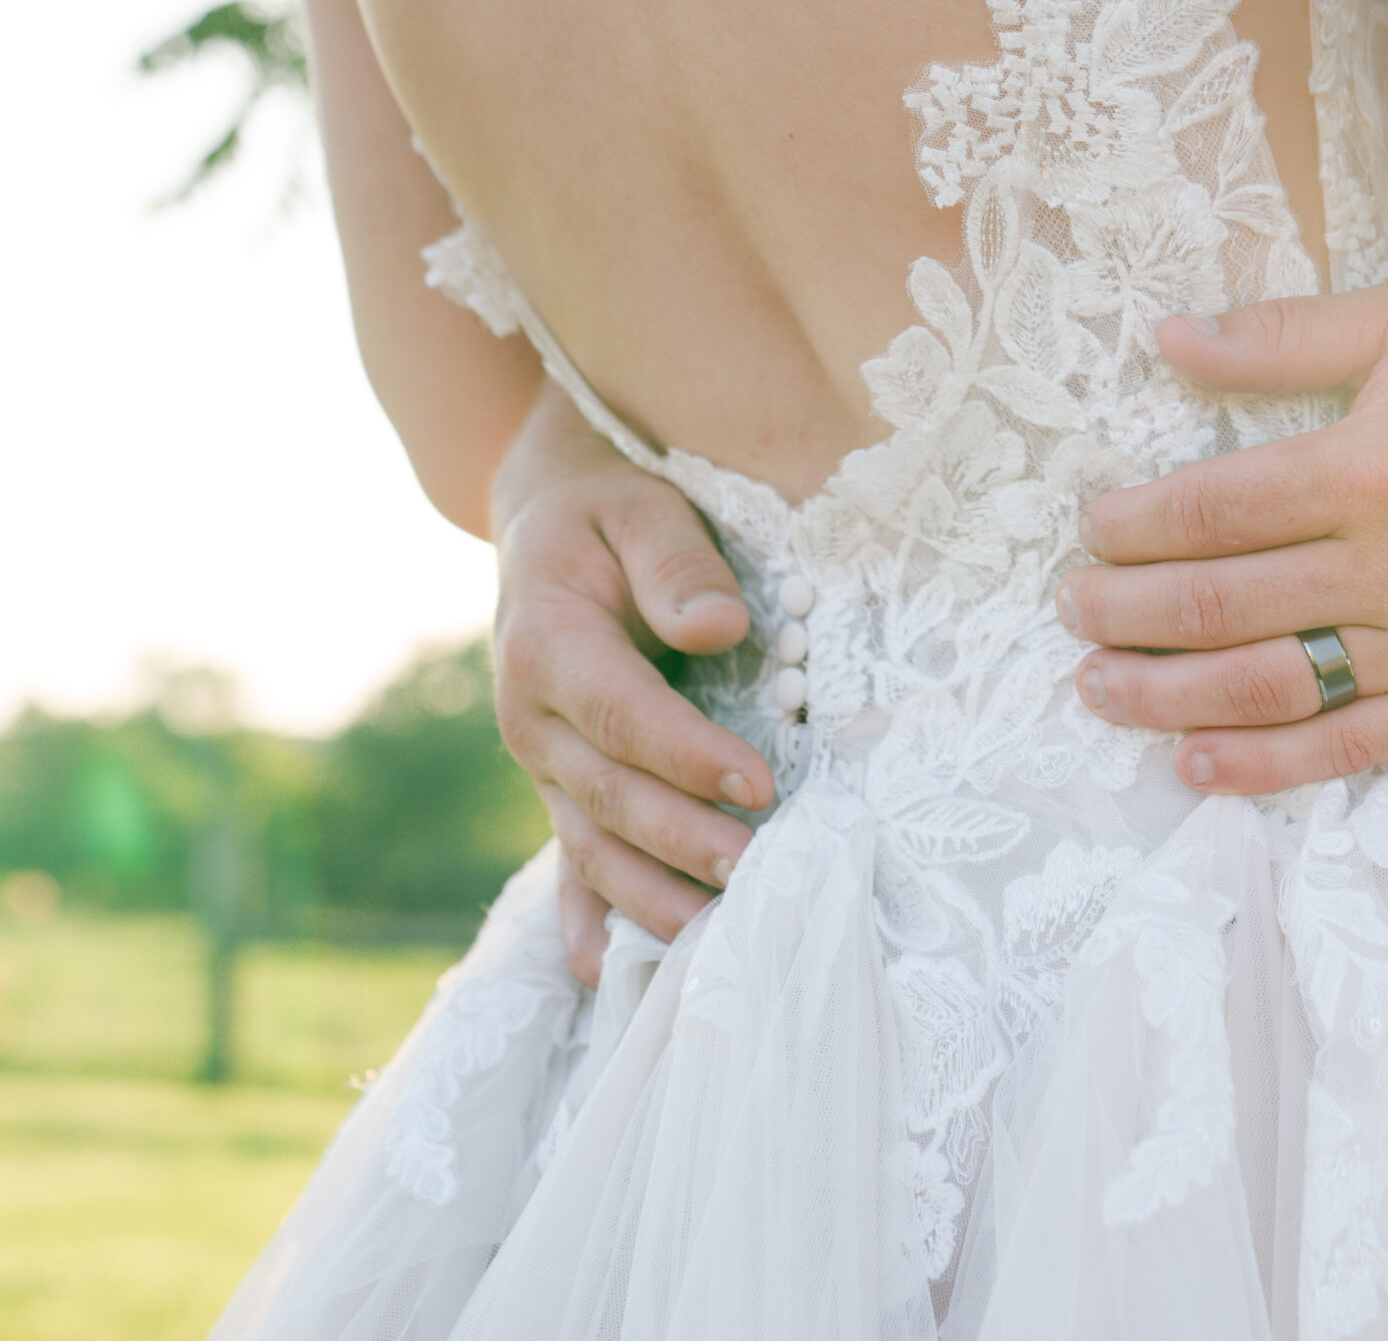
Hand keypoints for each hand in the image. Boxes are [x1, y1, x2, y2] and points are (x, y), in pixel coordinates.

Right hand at [488, 385, 772, 985]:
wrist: (548, 522)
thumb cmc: (609, 507)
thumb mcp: (640, 507)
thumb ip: (674, 562)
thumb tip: (718, 626)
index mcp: (548, 644)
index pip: (622, 715)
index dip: (687, 756)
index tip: (757, 784)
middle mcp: (532, 717)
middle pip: (608, 795)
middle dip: (681, 840)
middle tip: (755, 873)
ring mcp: (541, 762)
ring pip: (591, 844)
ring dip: (647, 897)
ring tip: (711, 939)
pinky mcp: (560, 785)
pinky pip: (569, 860)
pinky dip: (584, 920)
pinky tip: (603, 978)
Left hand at [1056, 285, 1387, 794]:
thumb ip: (1282, 338)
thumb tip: (1167, 335)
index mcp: (1369, 470)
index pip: (1211, 512)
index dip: (1132, 527)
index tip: (1089, 530)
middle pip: (1221, 607)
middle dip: (1125, 615)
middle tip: (1071, 612)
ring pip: (1271, 688)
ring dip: (1168, 698)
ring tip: (1100, 692)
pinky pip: (1354, 746)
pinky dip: (1267, 765)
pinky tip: (1196, 766)